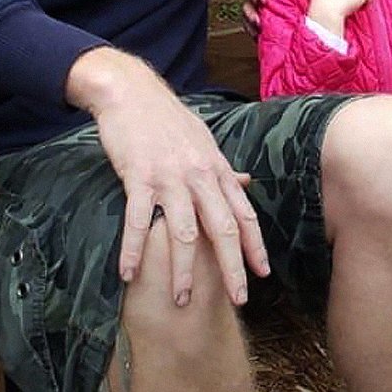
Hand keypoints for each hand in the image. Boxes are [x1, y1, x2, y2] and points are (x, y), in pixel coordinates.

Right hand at [68, 50, 265, 307]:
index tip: (263, 273)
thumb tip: (248, 183)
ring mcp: (171, 178)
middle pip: (223, 230)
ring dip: (184, 270)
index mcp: (219, 171)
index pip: (244, 215)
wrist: (133, 92)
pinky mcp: (138, 178)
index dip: (255, 246)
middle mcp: (201, 177)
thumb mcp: (205, 142)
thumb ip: (224, 169)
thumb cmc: (168, 120)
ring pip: (185, 233)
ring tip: (182, 300)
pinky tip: (129, 274)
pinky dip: (134, 250)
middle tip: (238, 300)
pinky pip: (139, 221)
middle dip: (232, 268)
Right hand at [242, 0, 303, 33]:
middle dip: (251, 16)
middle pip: (248, 7)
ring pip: (250, 22)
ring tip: (260, 33)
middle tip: (259, 22)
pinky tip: (266, 39)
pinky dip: (262, 37)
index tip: (262, 1)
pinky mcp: (270, 26)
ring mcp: (265, 13)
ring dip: (253, 28)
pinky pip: (261, 34)